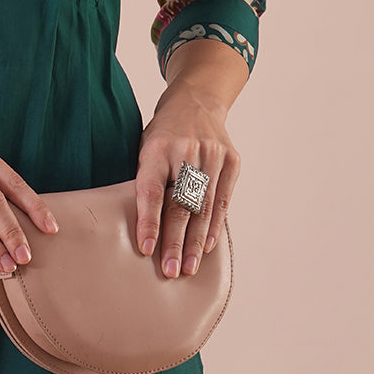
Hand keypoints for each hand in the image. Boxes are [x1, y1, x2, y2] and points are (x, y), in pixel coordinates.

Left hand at [134, 69, 242, 279]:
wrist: (195, 101)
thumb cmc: (162, 135)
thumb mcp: (145, 148)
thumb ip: (146, 182)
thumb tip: (142, 228)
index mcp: (157, 148)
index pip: (152, 191)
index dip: (149, 221)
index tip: (146, 249)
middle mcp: (186, 151)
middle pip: (180, 204)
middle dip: (175, 241)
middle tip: (170, 271)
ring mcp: (212, 155)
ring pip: (203, 207)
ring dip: (195, 242)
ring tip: (187, 267)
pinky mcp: (232, 160)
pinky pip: (222, 200)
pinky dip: (214, 226)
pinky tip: (206, 247)